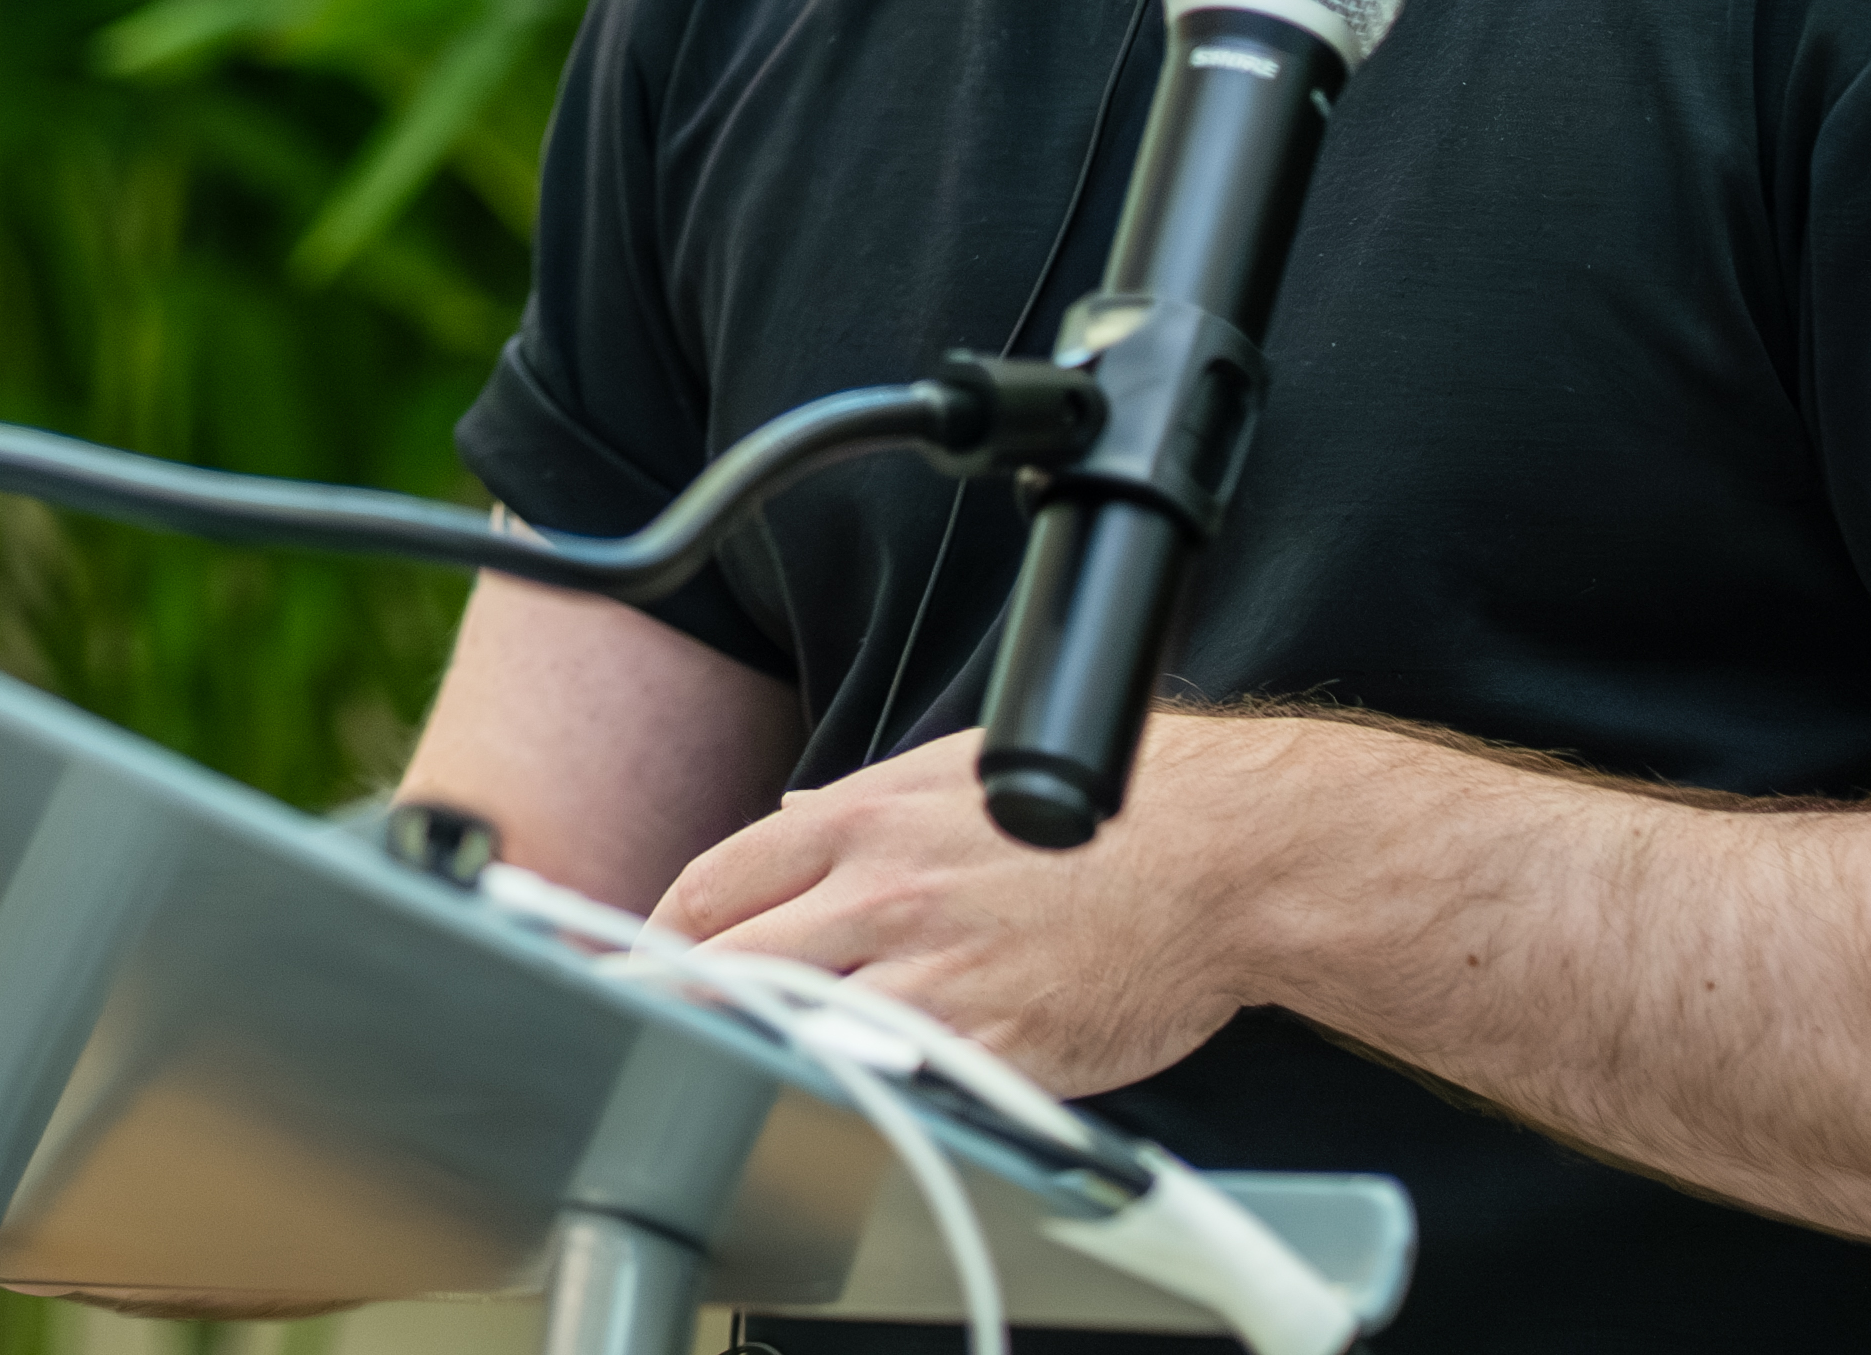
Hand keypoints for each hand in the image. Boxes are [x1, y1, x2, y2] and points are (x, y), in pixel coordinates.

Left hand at [644, 713, 1304, 1095]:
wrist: (1225, 856)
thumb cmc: (1109, 809)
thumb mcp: (961, 771)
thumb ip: (865, 803)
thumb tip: (791, 815)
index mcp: (866, 821)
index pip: (715, 883)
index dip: (665, 935)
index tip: (645, 963)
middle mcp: (885, 895)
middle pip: (730, 964)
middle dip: (680, 1003)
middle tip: (657, 1030)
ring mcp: (935, 976)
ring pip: (794, 1029)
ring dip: (753, 1052)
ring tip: (725, 1071)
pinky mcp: (991, 1048)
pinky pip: (893, 1085)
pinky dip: (853, 1095)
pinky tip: (836, 1099)